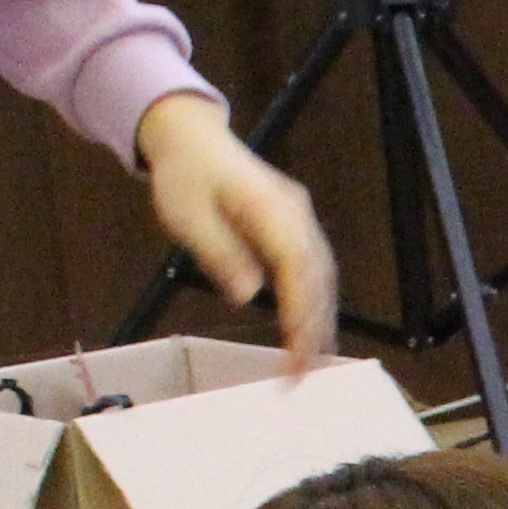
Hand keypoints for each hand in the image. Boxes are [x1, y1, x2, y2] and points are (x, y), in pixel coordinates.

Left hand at [134, 92, 336, 363]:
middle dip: (316, 327)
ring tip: (311, 361)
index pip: (297, 270)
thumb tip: (248, 297)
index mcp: (272, 210)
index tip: (296, 353)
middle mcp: (296, 215)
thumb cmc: (184, 175)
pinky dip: (315, 301)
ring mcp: (300, 219)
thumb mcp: (188, 216)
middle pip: (319, 277)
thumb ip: (220, 254)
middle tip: (304, 373)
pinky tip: (308, 328)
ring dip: (320, 318)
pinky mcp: (295, 226)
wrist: (189, 135)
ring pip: (323, 275)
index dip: (301, 313)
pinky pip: (314, 268)